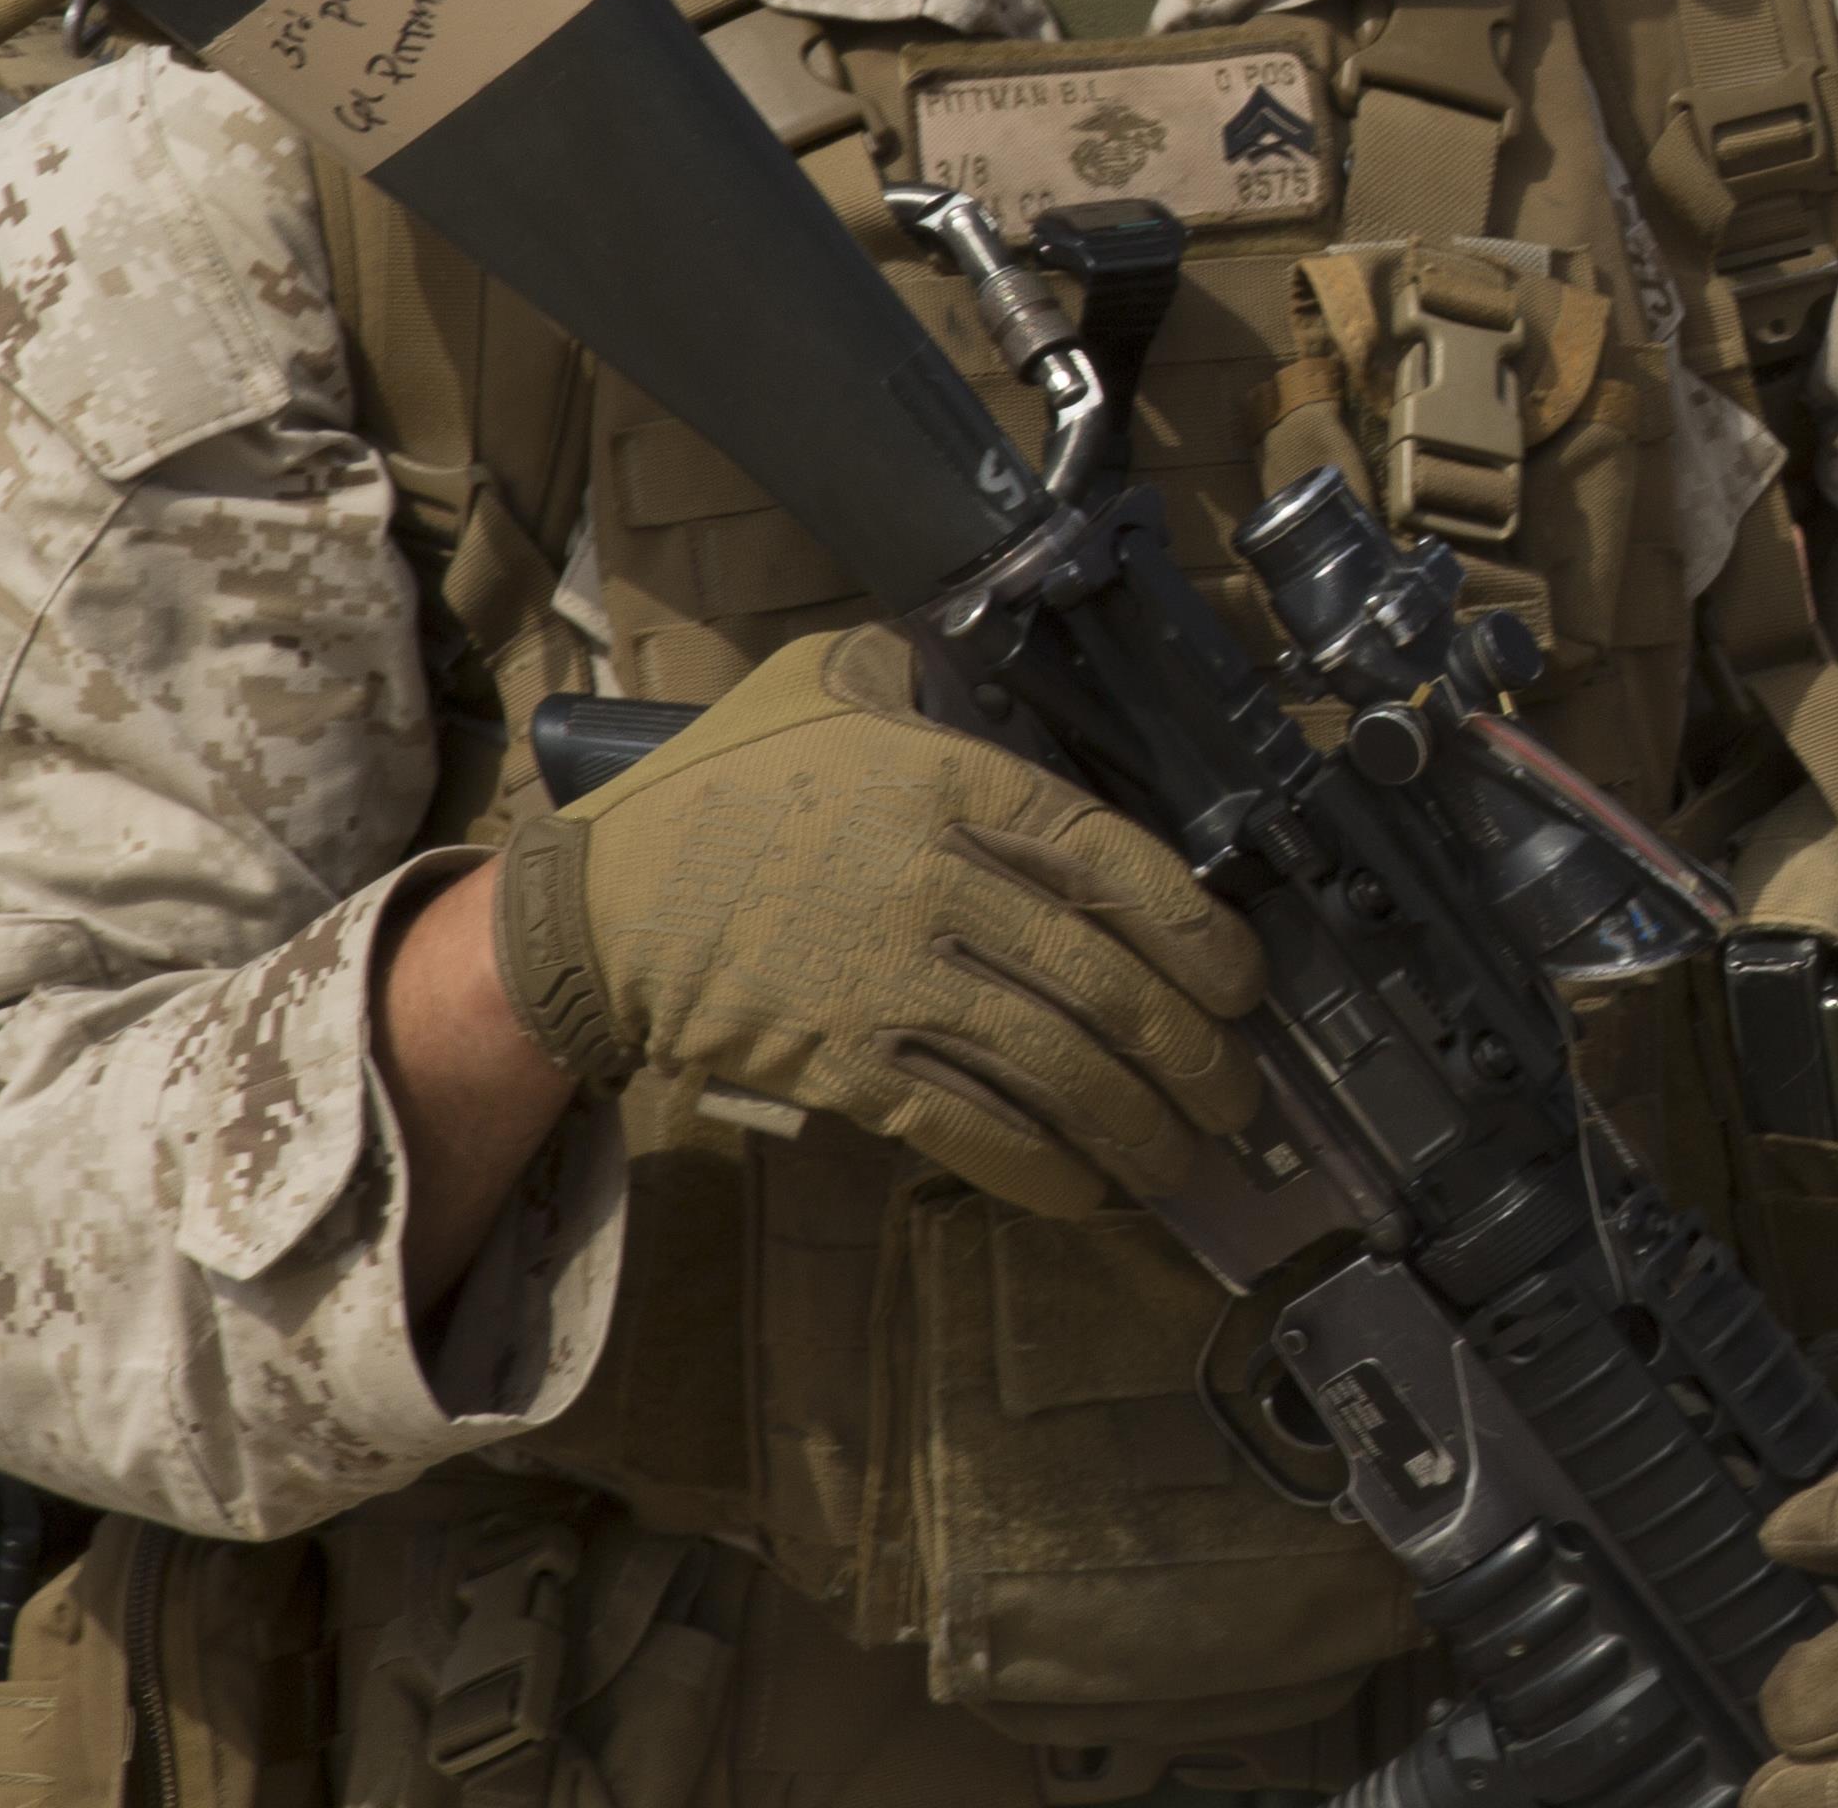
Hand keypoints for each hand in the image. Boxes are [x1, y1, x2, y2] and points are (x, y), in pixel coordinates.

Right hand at [488, 625, 1264, 1214]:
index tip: (1244, 978)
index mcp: (950, 782)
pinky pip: (966, 1124)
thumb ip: (915, 668)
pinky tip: (1086, 1188)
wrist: (593, 903)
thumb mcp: (820, 681)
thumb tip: (984, 650)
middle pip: (1102, 978)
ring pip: (1052, 1063)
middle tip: (1234, 1091)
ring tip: (1183, 1155)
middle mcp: (936, 882)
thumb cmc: (716, 788)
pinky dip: (1039, 1165)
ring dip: (1134, 1122)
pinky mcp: (842, 1061)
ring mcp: (889, 978)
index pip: (1112, 856)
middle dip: (1189, 1050)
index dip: (1196, 929)